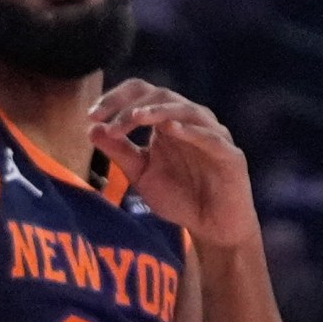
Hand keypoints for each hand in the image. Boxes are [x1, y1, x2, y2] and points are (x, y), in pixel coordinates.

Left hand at [88, 81, 257, 249]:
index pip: (142, 93)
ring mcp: (212, 134)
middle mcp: (190, 121)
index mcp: (167, 121)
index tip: (92, 115)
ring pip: (186, 110)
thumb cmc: (180, 197)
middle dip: (132, 106)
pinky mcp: (230, 154)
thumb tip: (92, 128)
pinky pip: (210, 137)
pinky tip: (170, 129)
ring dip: (159, 111)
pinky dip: (190, 131)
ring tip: (136, 117)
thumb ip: (120, 152)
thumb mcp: (141, 174)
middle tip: (110, 124)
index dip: (116, 98)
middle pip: (161, 95)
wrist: (212, 228)